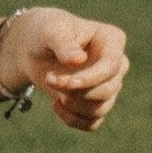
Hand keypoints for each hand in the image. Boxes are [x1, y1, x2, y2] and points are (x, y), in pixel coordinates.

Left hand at [0, 7, 129, 130]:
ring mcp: (108, 85)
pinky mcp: (96, 103)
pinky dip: (73, 119)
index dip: (91, 79)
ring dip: (72, 105)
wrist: (35, 48)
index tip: (67, 83)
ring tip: (52, 88)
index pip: (112, 66)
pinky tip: (55, 104)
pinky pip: (92, 123)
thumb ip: (63, 43)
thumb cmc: (46, 31)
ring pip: (100, 109)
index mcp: (112, 40)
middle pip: (107, 90)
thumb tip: (79, 60)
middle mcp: (116, 64)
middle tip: (50, 78)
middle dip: (76, 91)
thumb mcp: (51, 30)